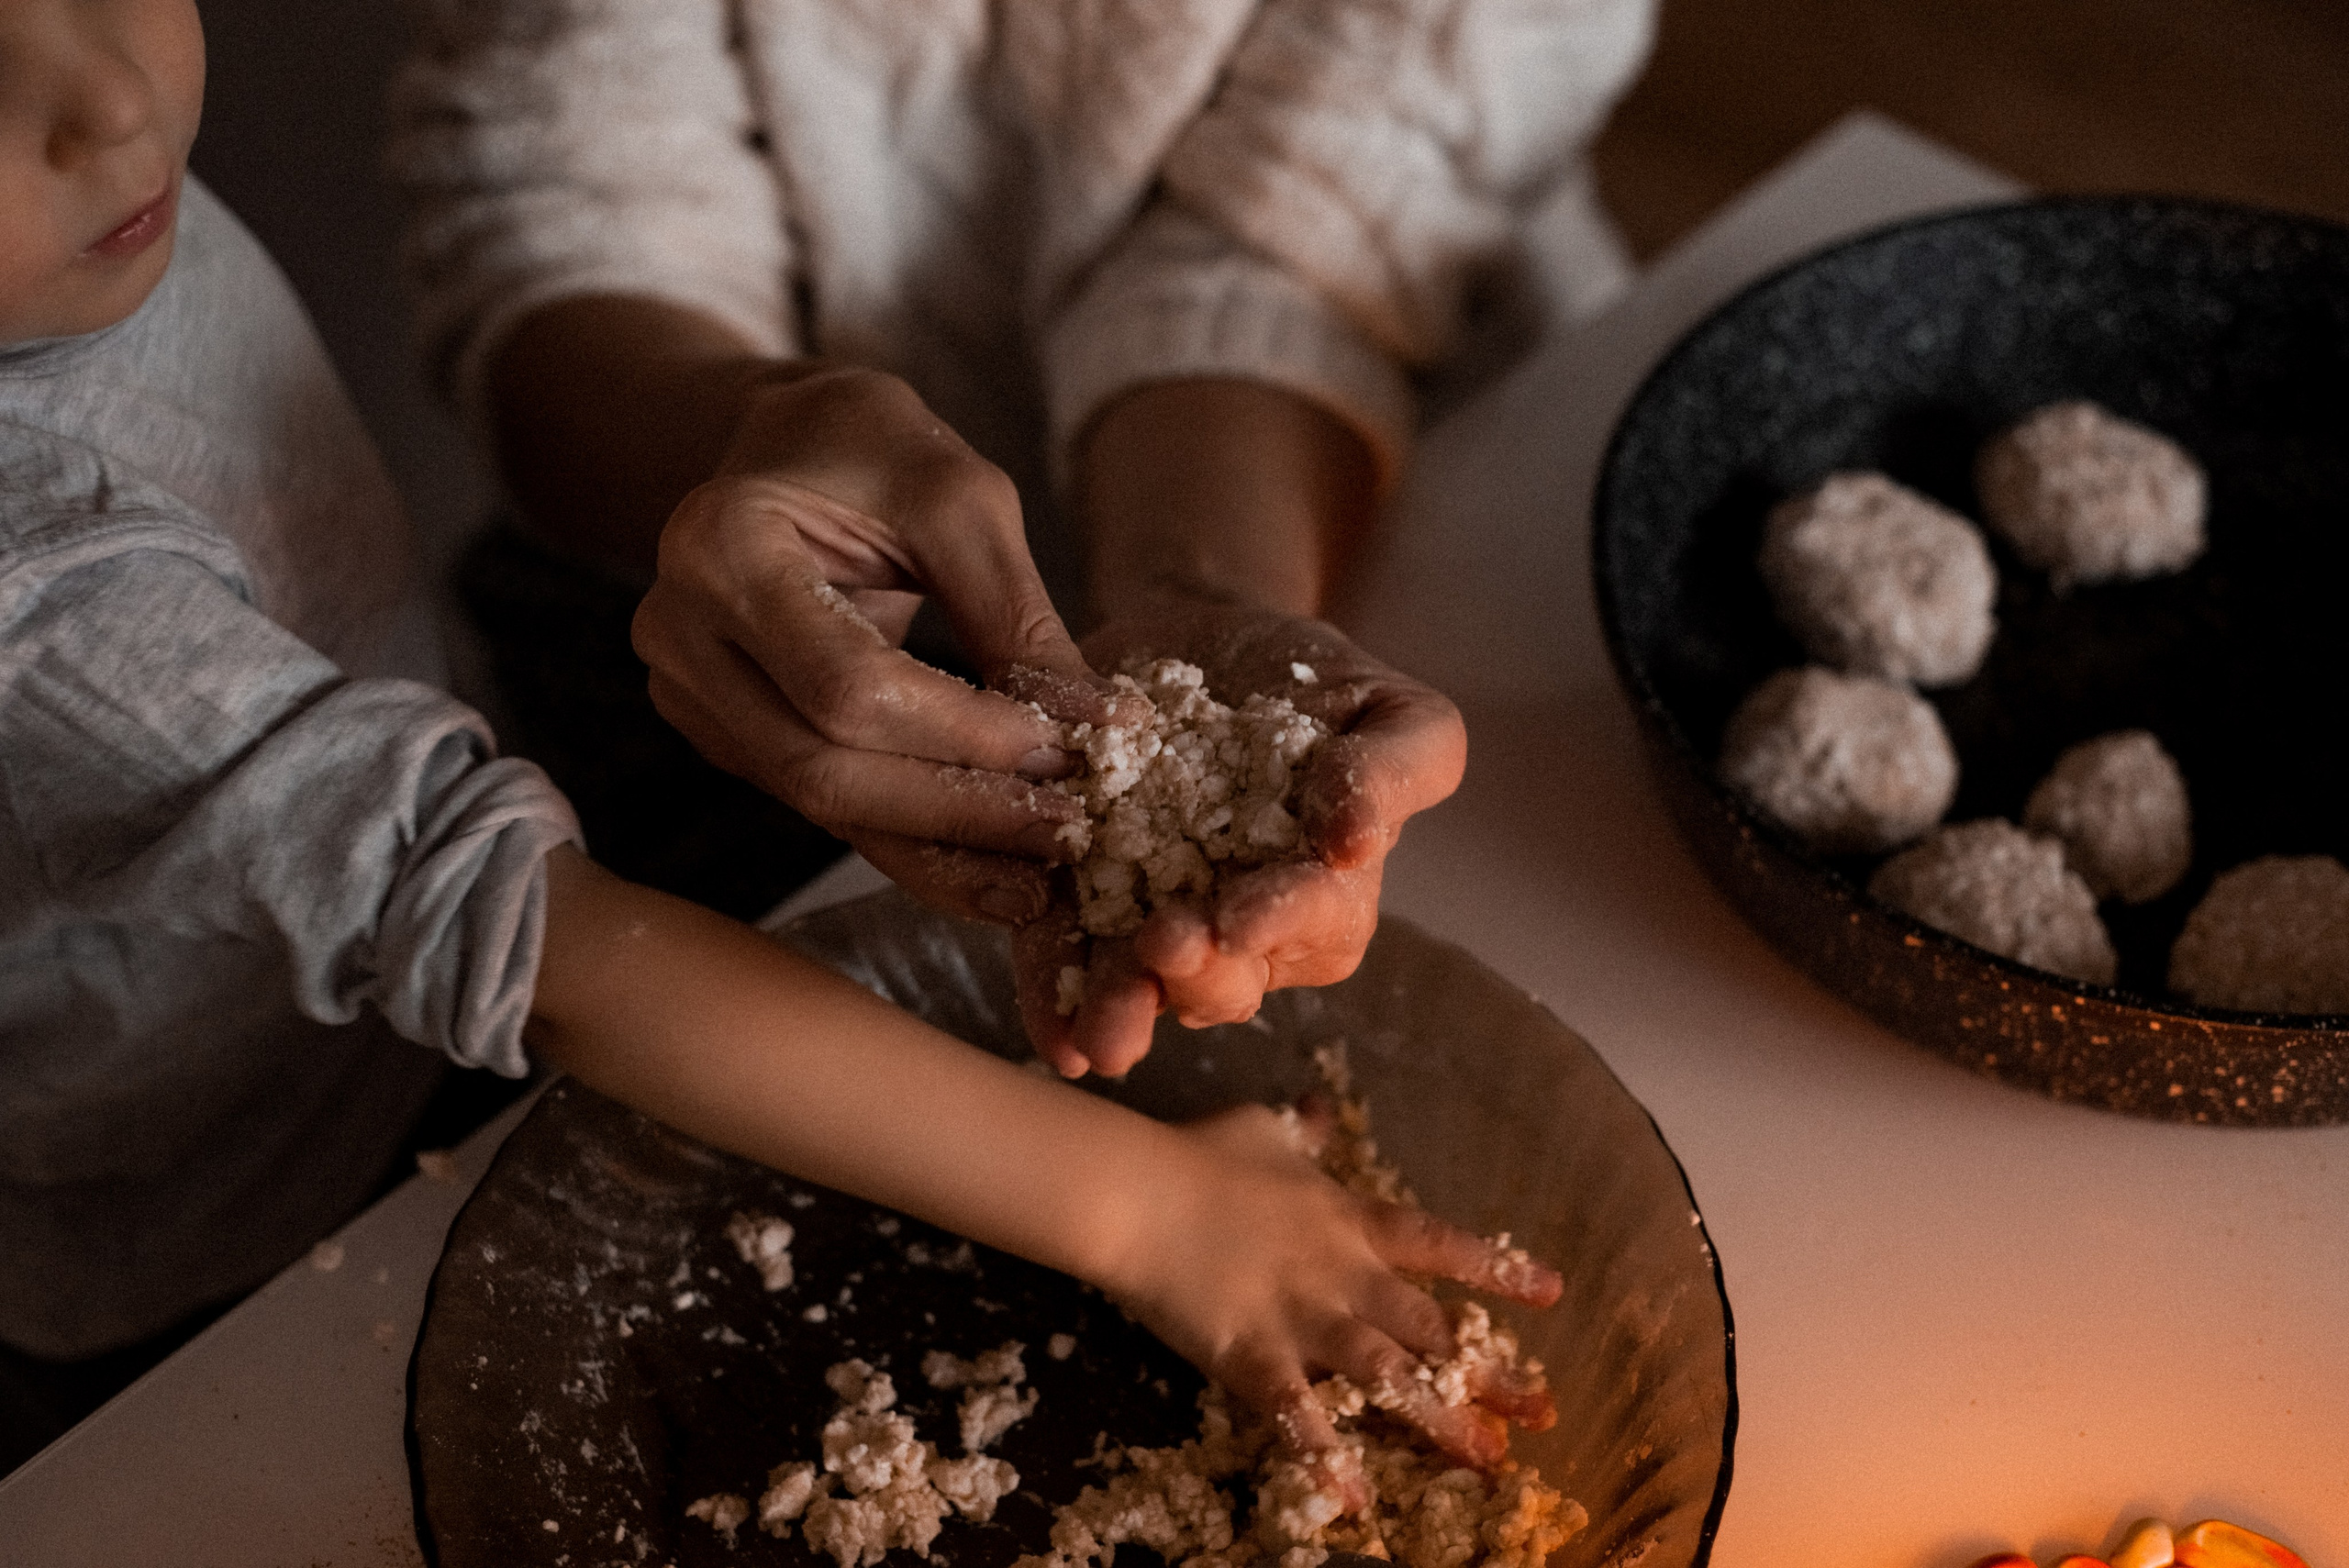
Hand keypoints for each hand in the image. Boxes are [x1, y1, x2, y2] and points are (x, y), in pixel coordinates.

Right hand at [629, 365, 1132, 923]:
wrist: (784, 449)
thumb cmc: (872, 451)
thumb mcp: (960, 498)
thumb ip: (1016, 614)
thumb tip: (1099, 728)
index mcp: (720, 550)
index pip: (849, 685)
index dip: (963, 734)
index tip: (1069, 753)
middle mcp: (680, 635)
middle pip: (823, 768)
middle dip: (958, 810)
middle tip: (1072, 833)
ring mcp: (693, 696)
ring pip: (821, 806)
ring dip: (943, 850)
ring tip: (1046, 878)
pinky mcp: (729, 736)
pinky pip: (826, 807)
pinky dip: (915, 847)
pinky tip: (995, 877)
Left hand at [1013, 596, 1466, 1075]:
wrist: (1202, 638)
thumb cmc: (1312, 682)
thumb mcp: (1384, 707)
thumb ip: (1398, 767)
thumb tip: (1359, 842)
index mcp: (1324, 892)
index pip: (1315, 920)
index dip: (1279, 921)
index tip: (1240, 920)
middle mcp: (1242, 925)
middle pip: (1228, 975)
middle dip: (1194, 975)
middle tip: (1162, 950)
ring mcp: (1158, 921)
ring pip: (1147, 982)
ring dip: (1123, 1006)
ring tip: (1100, 1029)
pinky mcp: (1078, 902)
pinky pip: (1066, 954)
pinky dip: (1056, 996)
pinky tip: (1054, 1036)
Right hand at [1102, 1103, 1559, 1482]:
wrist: (1141, 1192)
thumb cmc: (1200, 1154)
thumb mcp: (1263, 1128)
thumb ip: (1300, 1130)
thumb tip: (1317, 1106)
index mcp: (1351, 1220)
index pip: (1441, 1245)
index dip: (1498, 1270)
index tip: (1552, 1294)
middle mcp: (1345, 1275)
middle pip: (1433, 1328)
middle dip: (1489, 1370)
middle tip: (1539, 1409)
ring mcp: (1304, 1320)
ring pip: (1390, 1378)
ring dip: (1441, 1420)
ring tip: (1488, 1458)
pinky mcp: (1256, 1359)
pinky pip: (1299, 1420)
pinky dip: (1327, 1462)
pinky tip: (1356, 1505)